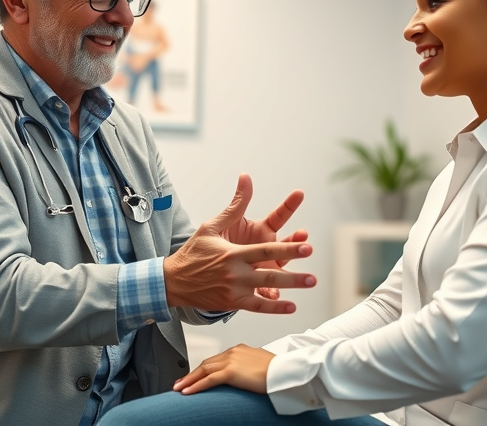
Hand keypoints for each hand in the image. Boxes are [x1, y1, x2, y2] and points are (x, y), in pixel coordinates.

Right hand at [164, 175, 315, 313]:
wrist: (173, 280)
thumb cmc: (194, 250)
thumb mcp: (212, 226)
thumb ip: (235, 206)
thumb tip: (246, 177)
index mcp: (233, 253)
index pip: (265, 250)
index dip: (288, 249)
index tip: (306, 245)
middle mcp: (236, 272)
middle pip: (270, 273)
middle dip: (293, 274)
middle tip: (312, 273)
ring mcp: (234, 289)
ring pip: (266, 289)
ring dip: (290, 288)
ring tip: (309, 283)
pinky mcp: (232, 303)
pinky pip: (257, 307)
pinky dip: (274, 308)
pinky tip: (291, 306)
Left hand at [173, 344, 274, 394]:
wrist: (285, 371)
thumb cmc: (278, 370)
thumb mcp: (260, 365)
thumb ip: (249, 367)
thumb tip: (245, 375)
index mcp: (239, 349)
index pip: (216, 359)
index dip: (203, 368)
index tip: (196, 375)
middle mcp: (233, 352)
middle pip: (206, 363)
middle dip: (192, 373)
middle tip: (181, 382)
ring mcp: (231, 361)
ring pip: (204, 370)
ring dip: (189, 380)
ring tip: (179, 388)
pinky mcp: (231, 372)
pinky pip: (208, 380)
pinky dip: (196, 386)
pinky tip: (187, 392)